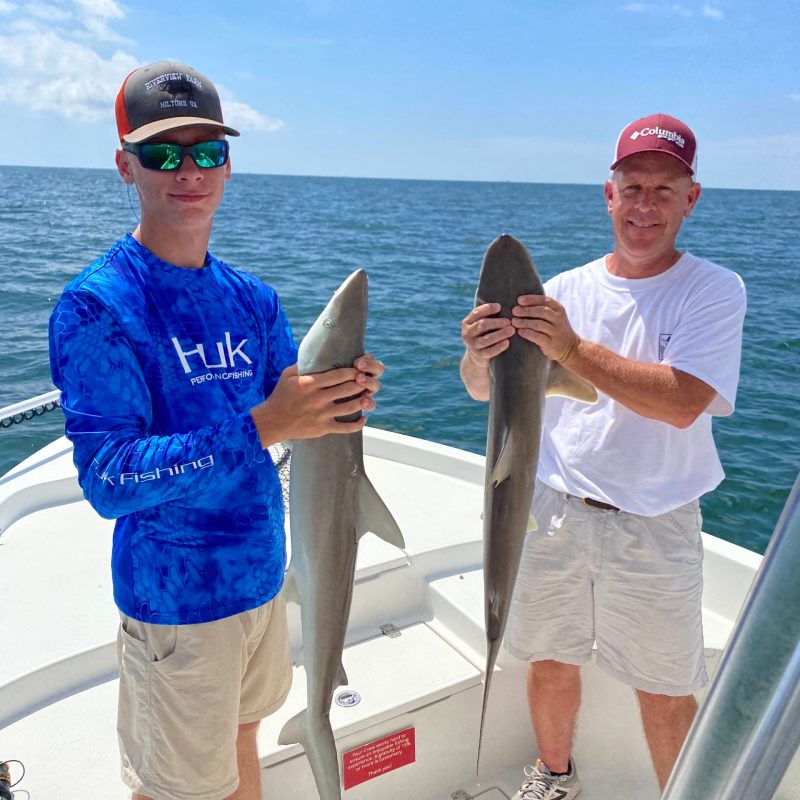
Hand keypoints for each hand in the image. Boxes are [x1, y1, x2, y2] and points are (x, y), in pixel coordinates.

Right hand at [250, 354, 383, 447]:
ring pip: (351, 407)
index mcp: (311, 383)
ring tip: (368, 396)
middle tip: (367, 381)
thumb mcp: (287, 375)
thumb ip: (302, 364)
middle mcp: (319, 398)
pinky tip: (363, 418)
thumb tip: (315, 354)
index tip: (360, 369)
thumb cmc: (280, 396)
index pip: (339, 375)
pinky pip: (345, 428)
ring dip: (363, 401)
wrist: (271, 422)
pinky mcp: (323, 428)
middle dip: (361, 383)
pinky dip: (358, 424)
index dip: (354, 371)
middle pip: (349, 388)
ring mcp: (322, 414)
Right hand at [461, 303, 514, 367]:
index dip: (488, 309)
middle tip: (509, 321)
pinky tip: (507, 343)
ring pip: (486, 339)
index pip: (476, 313)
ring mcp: (472, 345)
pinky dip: (498, 347)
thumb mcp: (482, 323)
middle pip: (482, 325)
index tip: (500, 307)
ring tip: (511, 330)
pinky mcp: (479, 356)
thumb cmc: (484, 334)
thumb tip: (505, 300)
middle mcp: (467, 333)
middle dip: (496, 322)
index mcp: (467, 322)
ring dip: (500, 334)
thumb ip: (488, 314)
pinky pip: (489, 352)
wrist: (477, 356)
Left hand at [512, 295, 580, 363]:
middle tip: (514, 311)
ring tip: (514, 321)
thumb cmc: (555, 328)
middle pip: (542, 311)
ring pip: (539, 324)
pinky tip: (520, 332)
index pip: (545, 301)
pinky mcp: (551, 343)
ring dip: (525, 322)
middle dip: (527, 310)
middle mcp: (558, 319)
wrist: (569, 347)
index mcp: (558, 309)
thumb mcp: (554, 315)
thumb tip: (519, 302)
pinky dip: (528, 334)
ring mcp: (556, 332)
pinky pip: (539, 337)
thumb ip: (541, 308)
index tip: (519, 300)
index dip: (532, 299)